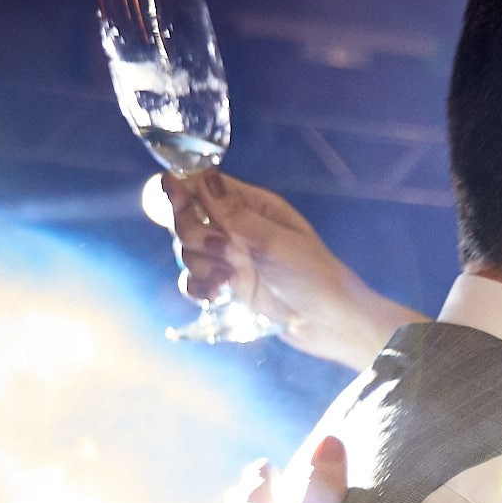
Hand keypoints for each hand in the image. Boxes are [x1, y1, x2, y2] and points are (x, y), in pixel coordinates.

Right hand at [163, 173, 415, 370]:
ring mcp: (231, 258)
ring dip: (201, 264)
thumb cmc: (315, 276)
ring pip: (187, 251)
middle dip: (194, 233)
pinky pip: (194, 281)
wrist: (330, 324)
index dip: (183, 189)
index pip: (204, 186)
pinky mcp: (228, 286)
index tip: (171, 192)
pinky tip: (218, 294)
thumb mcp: (277, 242)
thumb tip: (204, 179)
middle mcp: (237, 228)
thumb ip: (235, 215)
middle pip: (187, 218)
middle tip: (223, 249)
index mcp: (254, 206)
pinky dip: (199, 288)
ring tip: (230, 277)